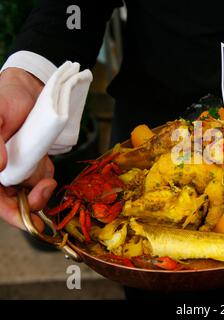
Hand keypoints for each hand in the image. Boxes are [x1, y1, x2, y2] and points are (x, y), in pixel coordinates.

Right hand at [0, 68, 56, 230]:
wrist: (29, 87)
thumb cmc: (4, 98)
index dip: (12, 214)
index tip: (31, 222)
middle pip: (15, 202)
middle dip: (33, 201)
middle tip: (47, 188)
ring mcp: (16, 168)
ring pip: (31, 192)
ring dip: (41, 184)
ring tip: (44, 165)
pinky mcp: (31, 163)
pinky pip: (42, 178)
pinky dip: (47, 174)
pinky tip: (45, 160)